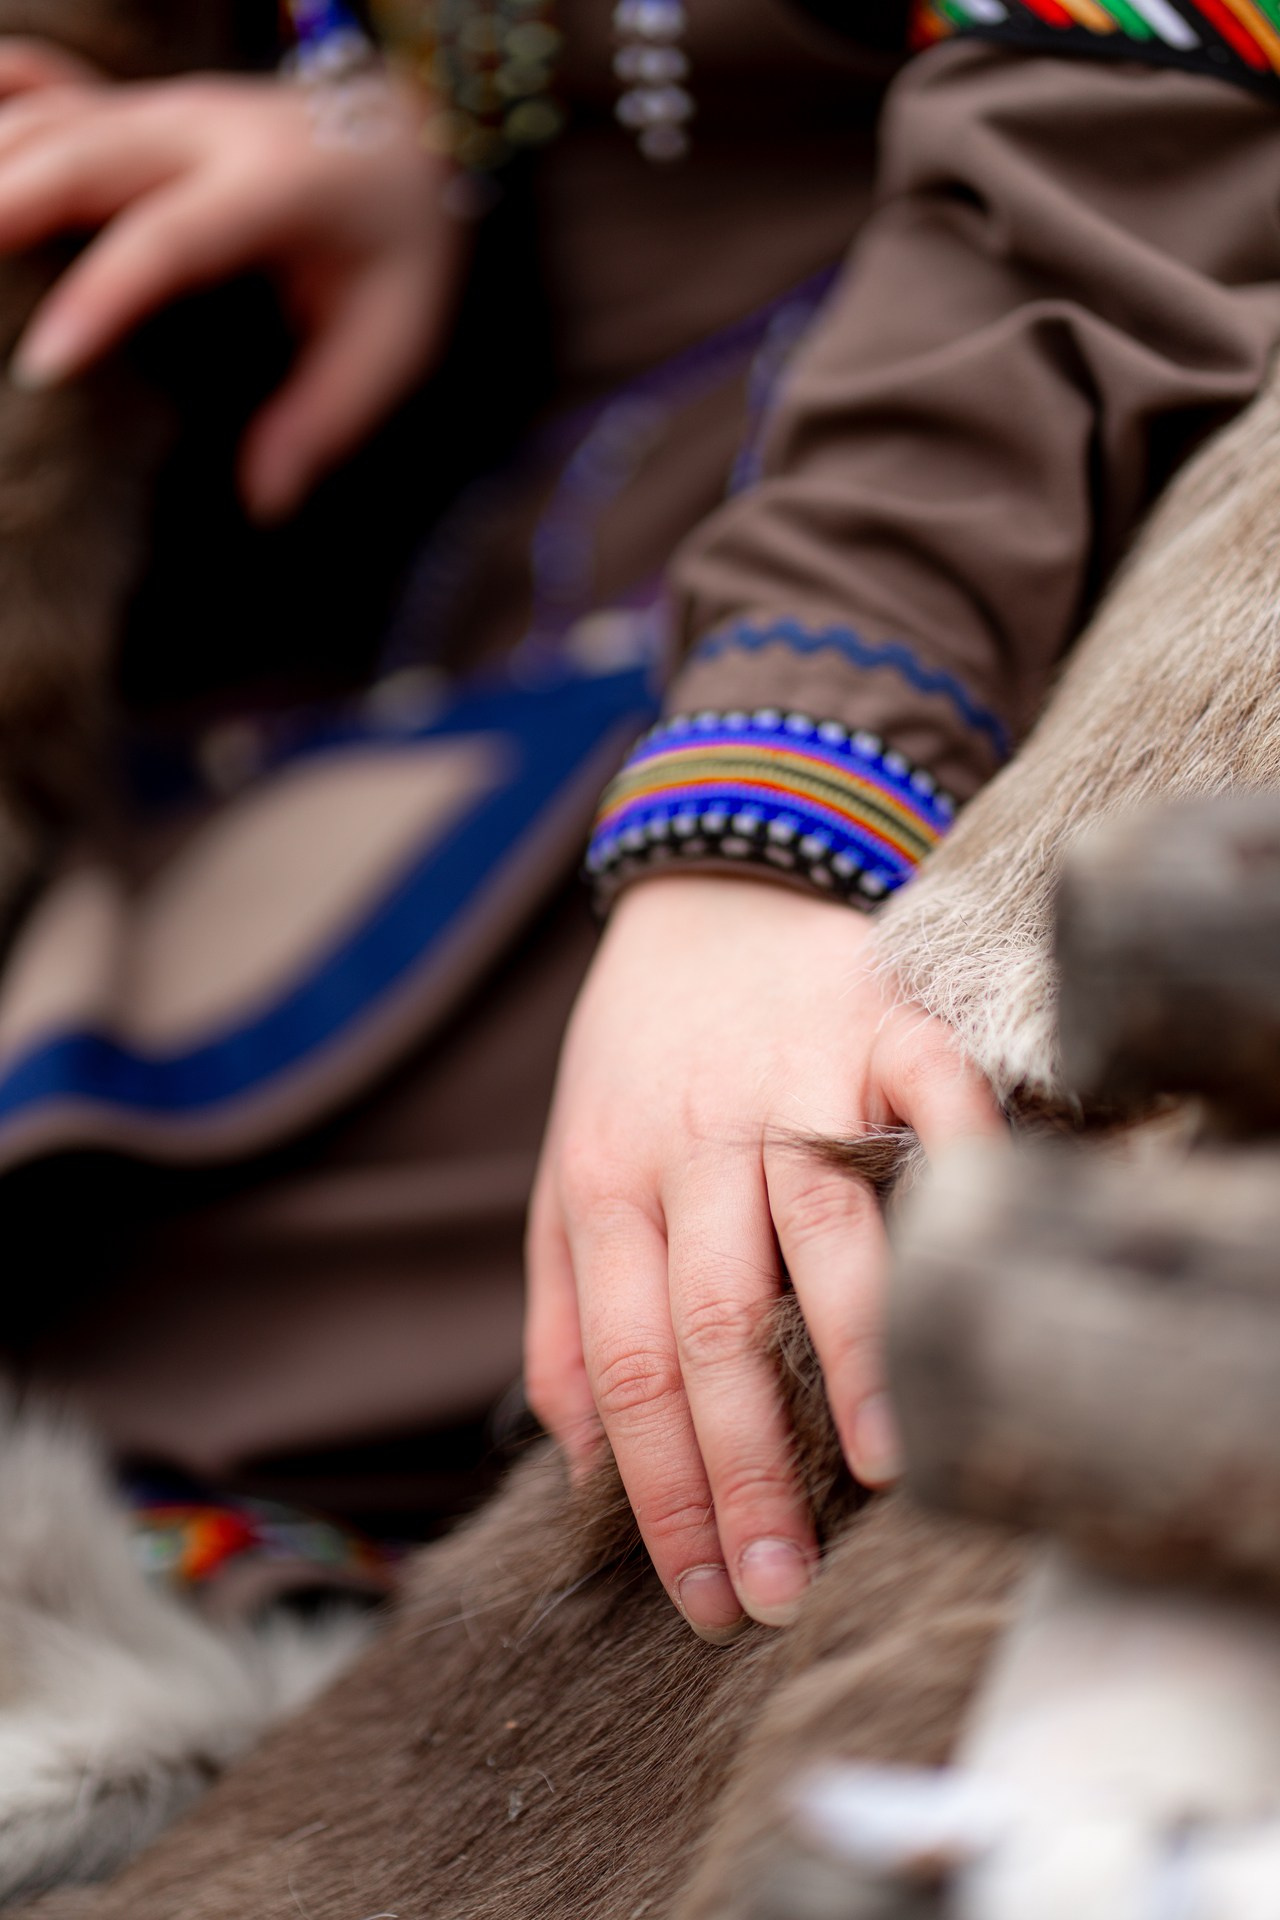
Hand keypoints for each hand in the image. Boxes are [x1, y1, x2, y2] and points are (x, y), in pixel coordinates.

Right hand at [0, 40, 461, 518]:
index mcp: (278, 190)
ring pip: (52, 116)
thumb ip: (327, 418)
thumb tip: (264, 500)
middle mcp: (211, 132)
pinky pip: (50, 83)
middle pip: (84, 154)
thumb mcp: (393, 343)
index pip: (171, 239)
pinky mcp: (141, 107)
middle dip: (4, 207)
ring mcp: (169, 109)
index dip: (102, 296)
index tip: (42, 367)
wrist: (420, 140)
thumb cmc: (402, 257)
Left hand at [526, 874, 1004, 1641]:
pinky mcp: (885, 1019)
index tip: (705, 1595)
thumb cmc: (635, 1062)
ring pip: (820, 1228)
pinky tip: (974, 1266)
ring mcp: (793, 1074)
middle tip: (781, 1589)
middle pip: (715, 1321)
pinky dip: (960, 1170)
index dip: (660, 1490)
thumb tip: (582, 1468)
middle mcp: (694, 1136)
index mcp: (607, 1181)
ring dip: (850, 1353)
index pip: (626, 1363)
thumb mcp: (565, 1179)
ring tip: (879, 1472)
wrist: (705, 887)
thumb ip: (559, 1316)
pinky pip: (932, 1097)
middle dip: (746, 1468)